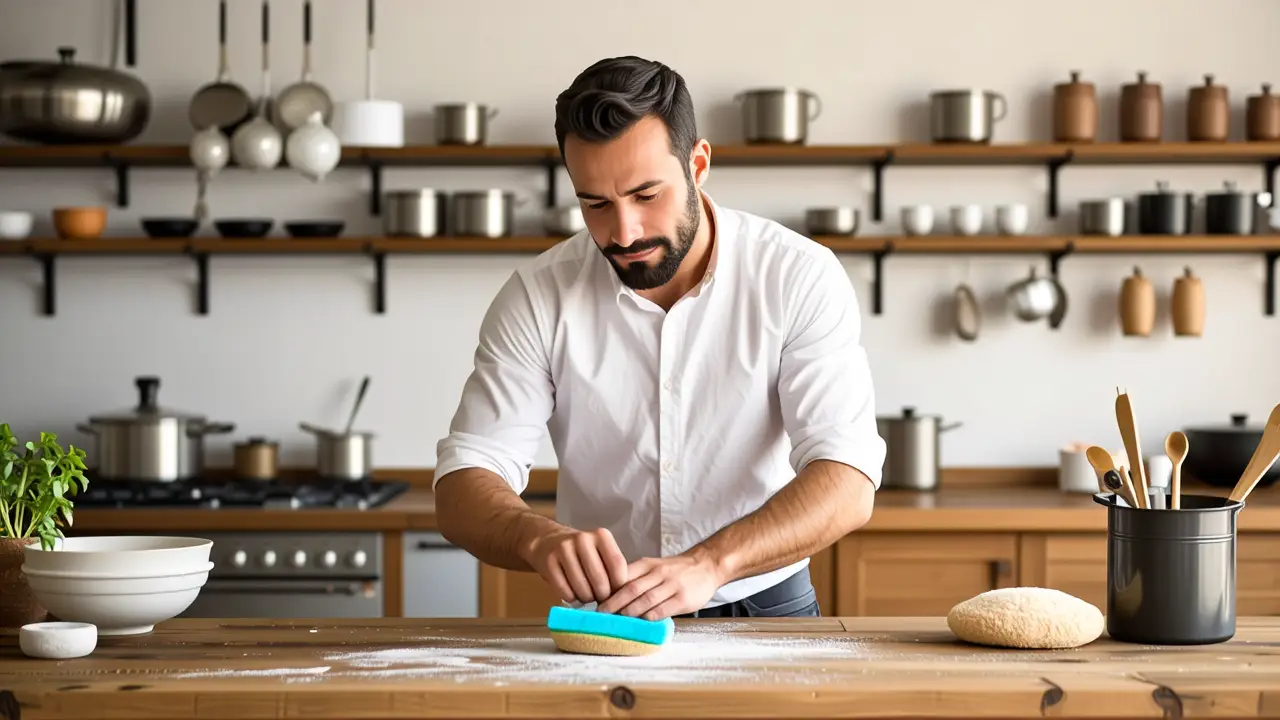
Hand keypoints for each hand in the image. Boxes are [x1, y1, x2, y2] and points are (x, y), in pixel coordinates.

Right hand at [523, 527, 628, 603]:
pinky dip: (571, 598)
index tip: (615, 592)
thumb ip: (611, 568)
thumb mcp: (600, 552)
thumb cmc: (581, 552)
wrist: (547, 541)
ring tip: (586, 596)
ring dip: (586, 599)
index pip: (617, 566)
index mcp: (601, 536)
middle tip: (599, 598)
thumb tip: (620, 597)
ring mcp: (563, 549)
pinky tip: (572, 593)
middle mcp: (583, 539)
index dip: (619, 585)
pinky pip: (565, 591)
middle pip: (600, 580)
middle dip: (602, 596)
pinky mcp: (548, 562)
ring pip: (582, 588)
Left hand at [596, 552, 723, 619]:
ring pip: (645, 600)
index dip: (608, 590)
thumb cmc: (675, 571)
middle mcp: (658, 573)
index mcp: (647, 565)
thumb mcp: (654, 567)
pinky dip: (650, 617)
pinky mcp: (683, 598)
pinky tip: (642, 623)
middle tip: (601, 616)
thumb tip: (611, 597)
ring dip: (630, 612)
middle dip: (613, 604)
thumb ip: (636, 579)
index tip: (596, 602)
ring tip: (618, 622)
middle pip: (631, 589)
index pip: (622, 575)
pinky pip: (663, 609)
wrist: (706, 565)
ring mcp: (671, 585)